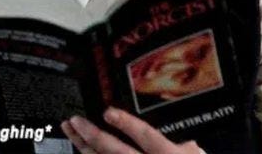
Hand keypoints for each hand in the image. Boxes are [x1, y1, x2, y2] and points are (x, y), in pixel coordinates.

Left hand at [62, 108, 200, 153]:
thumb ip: (188, 149)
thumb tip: (186, 140)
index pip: (147, 138)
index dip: (126, 124)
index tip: (108, 111)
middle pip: (119, 153)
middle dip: (95, 136)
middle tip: (76, 121)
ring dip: (86, 149)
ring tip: (72, 132)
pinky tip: (81, 152)